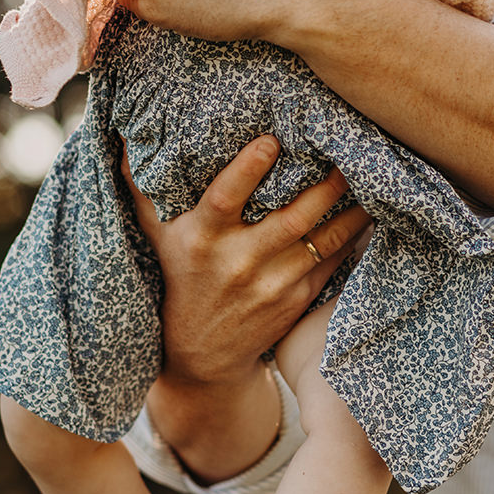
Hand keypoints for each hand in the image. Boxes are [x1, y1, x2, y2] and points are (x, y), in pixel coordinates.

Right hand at [125, 134, 369, 388]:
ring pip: (321, 241)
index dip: (247, 170)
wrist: (199, 357)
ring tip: (372, 181)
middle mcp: (237, 263)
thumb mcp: (154, 237)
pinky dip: (352, 239)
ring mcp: (270, 285)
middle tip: (349, 155)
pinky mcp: (295, 301)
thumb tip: (120, 137)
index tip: (271, 140)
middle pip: (290, 219)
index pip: (224, 199)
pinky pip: (331, 264)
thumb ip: (142, 188)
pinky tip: (369, 215)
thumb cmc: (177, 279)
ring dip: (351, 212)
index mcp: (201, 239)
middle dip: (324, 187)